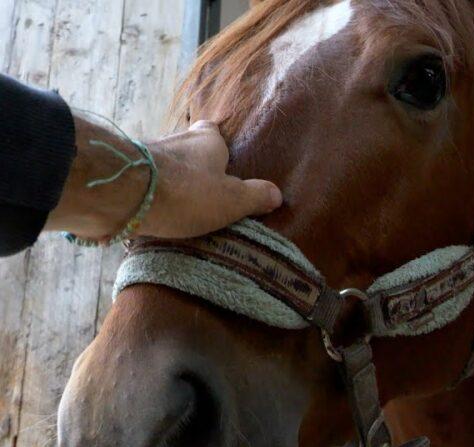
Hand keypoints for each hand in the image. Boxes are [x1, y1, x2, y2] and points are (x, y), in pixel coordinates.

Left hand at [45, 116, 281, 241]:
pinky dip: (148, 194)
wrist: (128, 194)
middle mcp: (175, 140)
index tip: (221, 161)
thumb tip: (276, 194)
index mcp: (205, 141)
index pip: (212, 132)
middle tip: (201, 193)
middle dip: (192, 168)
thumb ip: (254, 196)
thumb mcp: (232, 200)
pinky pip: (141, 182)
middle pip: (186, 151)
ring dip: (168, 183)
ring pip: (162, 166)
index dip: (217, 144)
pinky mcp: (123, 173)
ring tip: (177, 208)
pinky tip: (152, 213)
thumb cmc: (188, 193)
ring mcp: (145, 154)